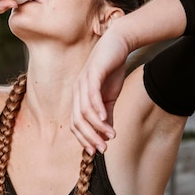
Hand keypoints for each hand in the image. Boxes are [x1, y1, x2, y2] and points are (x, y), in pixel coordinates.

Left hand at [71, 30, 129, 153]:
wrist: (118, 44)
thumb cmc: (112, 70)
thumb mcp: (110, 97)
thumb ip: (107, 115)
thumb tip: (107, 135)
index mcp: (79, 98)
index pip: (76, 124)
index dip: (84, 139)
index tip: (96, 151)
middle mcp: (77, 91)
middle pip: (77, 120)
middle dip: (89, 137)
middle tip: (103, 149)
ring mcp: (83, 82)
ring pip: (84, 110)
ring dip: (97, 126)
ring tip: (111, 136)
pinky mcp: (92, 73)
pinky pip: (92, 94)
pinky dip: (97, 108)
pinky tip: (105, 118)